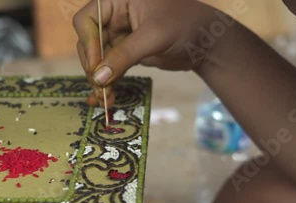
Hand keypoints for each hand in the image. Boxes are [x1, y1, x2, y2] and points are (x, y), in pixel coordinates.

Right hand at [73, 0, 220, 106]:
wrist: (208, 42)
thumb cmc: (185, 26)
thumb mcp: (153, 38)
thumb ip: (124, 56)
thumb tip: (98, 78)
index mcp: (118, 0)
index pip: (87, 20)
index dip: (88, 43)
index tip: (96, 68)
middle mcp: (116, 14)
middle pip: (89, 41)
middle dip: (93, 66)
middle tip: (99, 89)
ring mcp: (120, 33)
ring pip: (98, 57)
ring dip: (99, 79)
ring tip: (104, 99)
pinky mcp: (127, 51)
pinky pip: (110, 66)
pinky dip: (109, 81)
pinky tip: (109, 97)